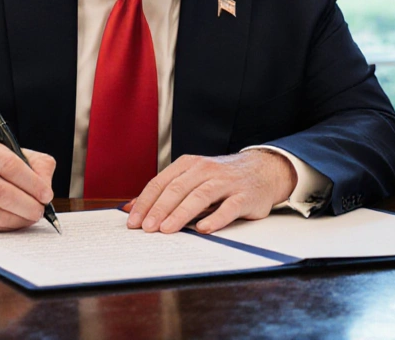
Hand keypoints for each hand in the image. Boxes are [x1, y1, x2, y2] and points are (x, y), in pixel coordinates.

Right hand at [0, 138, 55, 231]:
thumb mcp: (18, 155)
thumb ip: (39, 167)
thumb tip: (46, 190)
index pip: (10, 166)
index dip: (32, 183)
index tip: (47, 195)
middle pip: (3, 193)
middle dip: (28, 205)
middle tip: (41, 211)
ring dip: (21, 219)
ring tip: (31, 216)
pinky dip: (9, 226)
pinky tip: (15, 219)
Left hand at [125, 151, 296, 234]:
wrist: (263, 170)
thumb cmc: (222, 178)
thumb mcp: (193, 177)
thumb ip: (166, 191)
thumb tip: (130, 207)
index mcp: (190, 164)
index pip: (161, 182)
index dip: (145, 202)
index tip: (133, 221)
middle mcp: (206, 170)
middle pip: (177, 189)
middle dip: (159, 209)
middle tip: (146, 228)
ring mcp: (226, 182)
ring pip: (200, 196)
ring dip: (180, 213)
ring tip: (166, 229)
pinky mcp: (245, 196)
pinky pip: (229, 207)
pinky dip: (215, 218)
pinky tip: (203, 229)